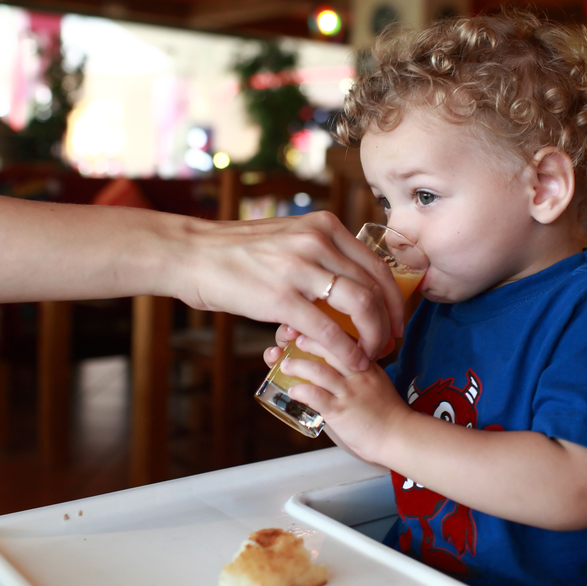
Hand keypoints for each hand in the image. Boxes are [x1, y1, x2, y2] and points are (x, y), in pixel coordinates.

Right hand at [181, 211, 403, 369]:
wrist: (192, 254)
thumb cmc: (236, 251)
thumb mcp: (288, 238)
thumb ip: (318, 254)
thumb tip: (343, 283)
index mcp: (324, 226)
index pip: (376, 264)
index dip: (393, 297)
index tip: (395, 319)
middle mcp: (318, 241)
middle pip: (375, 286)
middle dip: (390, 321)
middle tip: (392, 342)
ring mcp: (300, 268)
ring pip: (360, 305)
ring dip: (375, 336)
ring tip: (374, 355)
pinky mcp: (281, 297)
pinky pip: (328, 328)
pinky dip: (347, 349)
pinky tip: (352, 361)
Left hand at [276, 334, 411, 464]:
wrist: (399, 436)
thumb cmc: (387, 413)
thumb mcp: (376, 383)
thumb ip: (358, 374)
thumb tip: (335, 369)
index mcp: (366, 364)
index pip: (344, 340)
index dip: (324, 332)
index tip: (309, 330)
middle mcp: (357, 374)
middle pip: (329, 347)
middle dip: (307, 341)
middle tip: (292, 339)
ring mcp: (349, 392)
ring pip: (318, 370)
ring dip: (297, 365)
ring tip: (285, 365)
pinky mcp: (340, 411)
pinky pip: (316, 396)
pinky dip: (301, 390)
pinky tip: (293, 391)